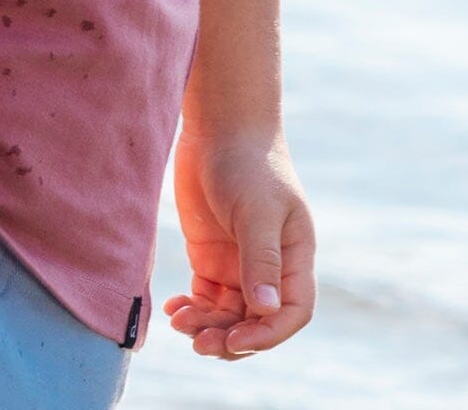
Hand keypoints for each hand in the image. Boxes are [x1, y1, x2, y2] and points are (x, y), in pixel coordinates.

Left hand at [163, 125, 314, 359]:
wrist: (218, 125)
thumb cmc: (247, 161)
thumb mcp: (256, 209)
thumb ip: (260, 259)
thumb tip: (266, 311)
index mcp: (293, 257)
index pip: (291, 312)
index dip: (267, 335)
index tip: (235, 340)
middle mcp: (269, 266)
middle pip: (256, 320)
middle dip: (230, 337)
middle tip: (197, 342)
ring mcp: (239, 262)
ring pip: (229, 314)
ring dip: (207, 326)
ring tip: (179, 322)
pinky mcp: (211, 254)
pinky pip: (206, 296)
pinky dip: (193, 308)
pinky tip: (173, 308)